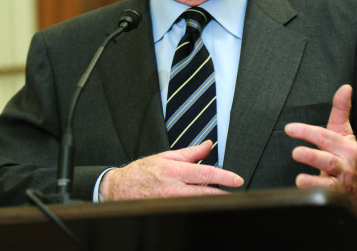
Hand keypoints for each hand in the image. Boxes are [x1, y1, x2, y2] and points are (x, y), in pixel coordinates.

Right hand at [98, 140, 243, 200]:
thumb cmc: (142, 171)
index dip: (224, 177)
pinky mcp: (167, 210)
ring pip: (198, 203)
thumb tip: (208, 145)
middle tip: (237, 194)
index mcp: (175, 171)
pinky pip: (187, 208)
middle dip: (224, 194)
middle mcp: (174, 188)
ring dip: (211, 201)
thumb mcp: (166, 156)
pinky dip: (198, 206)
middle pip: (205, 193)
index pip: (205, 173)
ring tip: (224, 198)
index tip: (237, 180)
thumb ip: (190, 152)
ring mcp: (170, 202)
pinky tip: (204, 203)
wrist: (119, 188)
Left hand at [284, 84, 356, 203]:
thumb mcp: (344, 131)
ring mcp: (341, 182)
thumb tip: (344, 87)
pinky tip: (302, 191)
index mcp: (345, 145)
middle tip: (296, 152)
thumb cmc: (347, 152)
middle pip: (327, 160)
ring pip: (328, 183)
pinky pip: (326, 197)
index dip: (306, 131)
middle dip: (312, 157)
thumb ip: (341, 109)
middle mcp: (344, 164)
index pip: (324, 136)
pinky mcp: (337, 196)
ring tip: (299, 179)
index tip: (289, 128)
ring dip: (313, 182)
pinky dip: (315, 194)